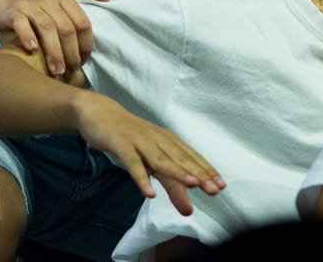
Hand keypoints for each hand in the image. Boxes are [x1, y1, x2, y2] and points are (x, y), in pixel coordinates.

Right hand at [0, 0, 113, 77]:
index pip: (82, 22)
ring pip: (46, 28)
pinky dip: (28, 36)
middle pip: (66, 28)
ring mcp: (29, 5)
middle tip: (72, 71)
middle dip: (72, 53)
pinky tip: (33, 50)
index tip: (84, 61)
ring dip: (54, 52)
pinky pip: (21, 24)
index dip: (86, 44)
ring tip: (58, 71)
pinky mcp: (12, 11)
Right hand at [75, 93, 223, 215]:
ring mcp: (140, 141)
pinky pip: (132, 163)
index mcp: (167, 140)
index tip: (221, 186)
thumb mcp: (151, 161)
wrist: (100, 112)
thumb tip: (188, 209)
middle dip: (199, 174)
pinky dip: (141, 178)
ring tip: (193, 185)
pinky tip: (149, 193)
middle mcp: (157, 139)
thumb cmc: (130, 138)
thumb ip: (169, 184)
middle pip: (181, 158)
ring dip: (177, 172)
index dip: (206, 171)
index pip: (190, 157)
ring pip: (161, 159)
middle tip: (214, 190)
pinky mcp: (121, 145)